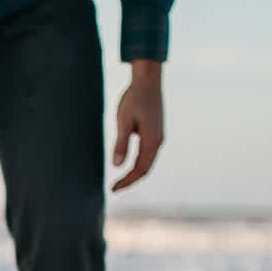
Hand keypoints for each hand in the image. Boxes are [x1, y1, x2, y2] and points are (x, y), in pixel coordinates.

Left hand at [111, 60, 163, 191]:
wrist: (148, 81)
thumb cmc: (134, 99)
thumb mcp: (123, 121)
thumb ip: (121, 143)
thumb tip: (117, 165)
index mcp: (152, 140)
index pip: (140, 169)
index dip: (127, 181)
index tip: (113, 189)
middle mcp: (158, 141)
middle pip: (145, 169)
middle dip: (130, 180)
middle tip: (113, 188)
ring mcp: (158, 137)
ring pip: (147, 162)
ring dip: (134, 173)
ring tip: (119, 181)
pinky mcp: (155, 132)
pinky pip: (147, 154)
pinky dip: (138, 163)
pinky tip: (127, 165)